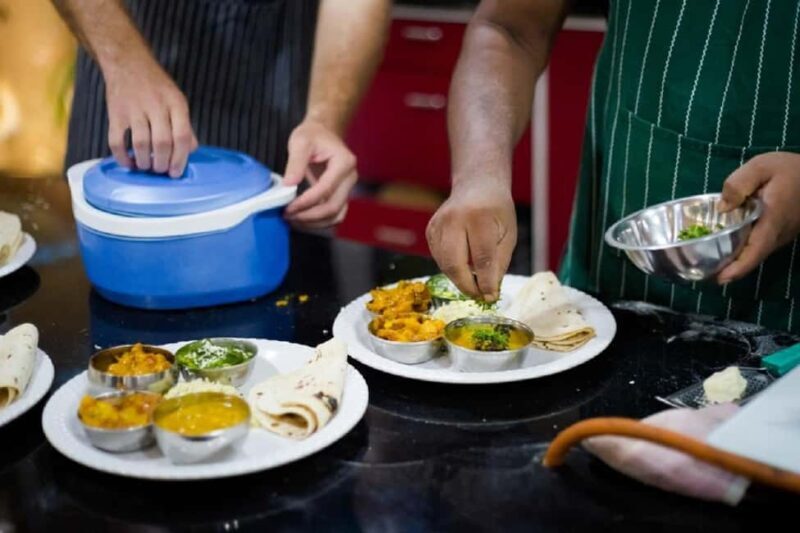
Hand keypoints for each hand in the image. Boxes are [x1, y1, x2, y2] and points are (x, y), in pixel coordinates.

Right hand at [104, 55, 196, 176]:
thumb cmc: (156, 85)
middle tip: (161, 170)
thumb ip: (185, 125)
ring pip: (140, 144)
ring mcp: (134, 109)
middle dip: (162, 163)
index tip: (176, 172)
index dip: (180, 158)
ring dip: (144, 162)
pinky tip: (129, 162)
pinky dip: (122, 157)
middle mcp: (156, 105)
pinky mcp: (115, 113)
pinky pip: (116, 141)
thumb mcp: (177, 100)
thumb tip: (191, 151)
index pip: (182, 136)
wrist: (127, 61)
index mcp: (175, 103)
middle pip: (162, 143)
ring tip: (147, 166)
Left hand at [282, 120, 357, 227]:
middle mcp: (350, 178)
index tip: (288, 207)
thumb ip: (295, 163)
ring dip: (314, 222)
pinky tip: (302, 218)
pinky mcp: (342, 196)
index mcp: (344, 162)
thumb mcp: (300, 142)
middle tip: (287, 215)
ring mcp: (348, 188)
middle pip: (333, 206)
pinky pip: (334, 215)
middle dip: (309, 215)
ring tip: (293, 220)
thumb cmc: (312, 135)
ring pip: (336, 215)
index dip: (306, 202)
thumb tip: (289, 185)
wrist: (323, 133)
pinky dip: (319, 221)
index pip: (326, 189)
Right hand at [426, 182, 516, 300]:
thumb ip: (498, 264)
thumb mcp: (508, 235)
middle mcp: (454, 219)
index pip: (481, 258)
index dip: (485, 282)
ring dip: (459, 278)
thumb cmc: (497, 211)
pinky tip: (463, 264)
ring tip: (474, 281)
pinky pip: (438, 258)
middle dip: (467, 285)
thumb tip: (489, 292)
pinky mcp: (430, 229)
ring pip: (444, 264)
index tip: (490, 296)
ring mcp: (438, 224)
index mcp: (479, 217)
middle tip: (479, 295)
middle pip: (455, 264)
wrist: (477, 186)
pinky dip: (451, 267)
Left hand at [716, 151, 799, 283]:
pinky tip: (722, 248)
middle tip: (701, 274)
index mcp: (773, 219)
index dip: (738, 268)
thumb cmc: (790, 169)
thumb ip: (739, 184)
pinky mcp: (780, 233)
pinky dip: (742, 251)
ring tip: (706, 264)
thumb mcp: (761, 166)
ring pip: (756, 254)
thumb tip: (722, 207)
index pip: (756, 250)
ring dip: (734, 262)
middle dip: (729, 269)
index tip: (719, 278)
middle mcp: (778, 234)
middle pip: (753, 258)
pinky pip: (759, 246)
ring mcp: (781, 236)